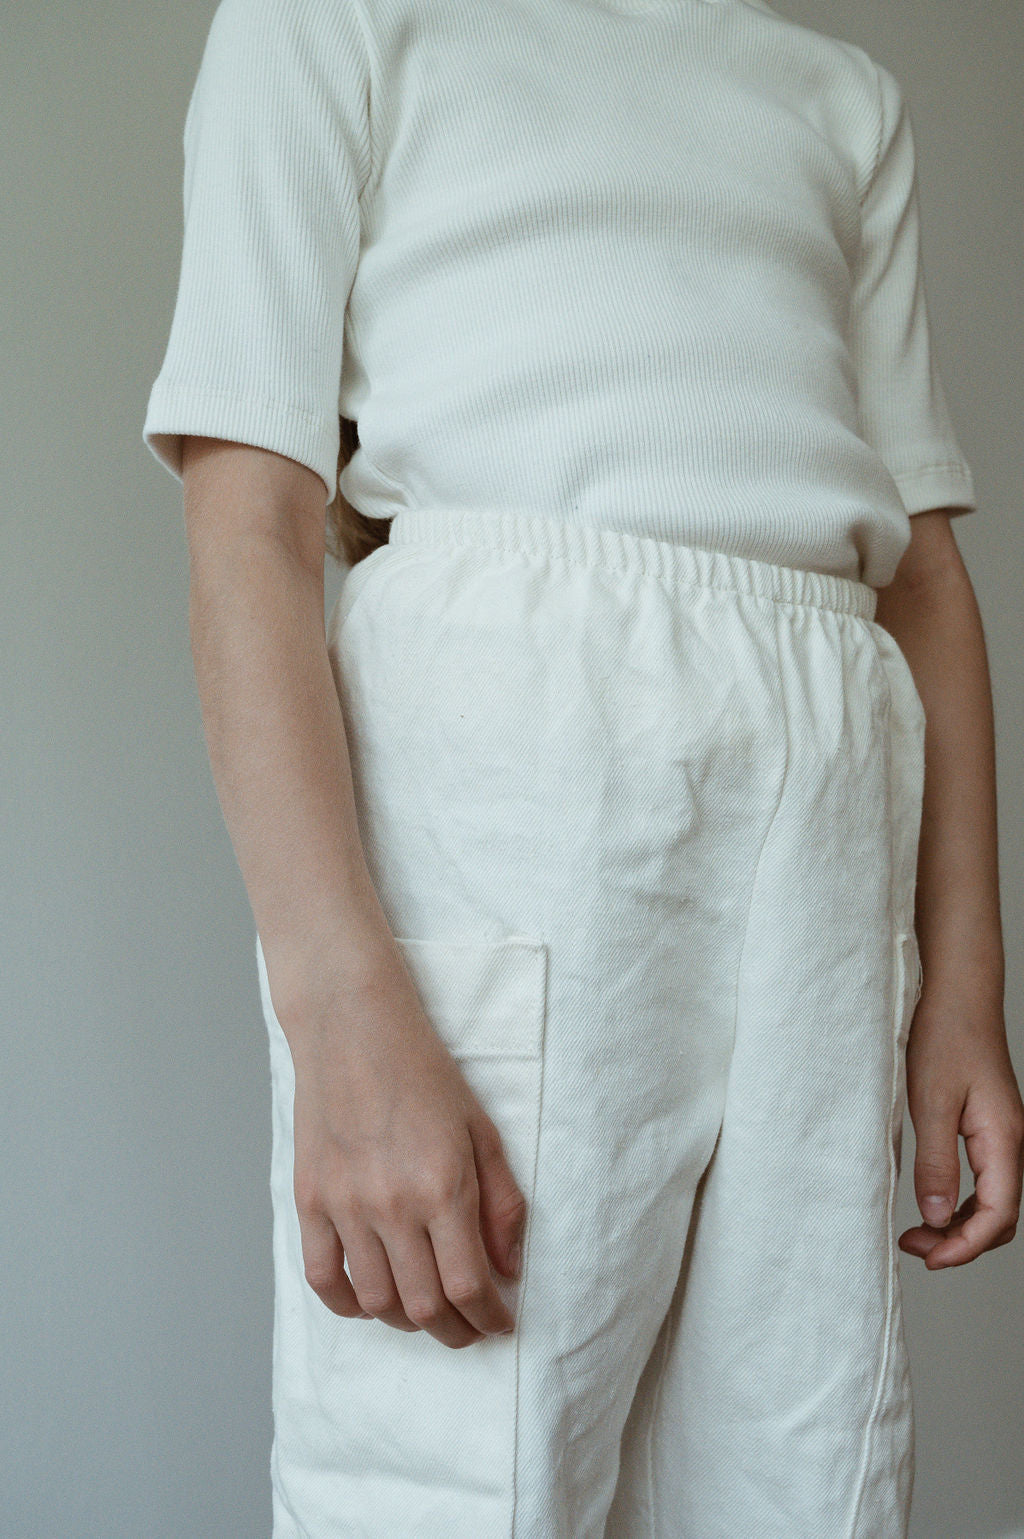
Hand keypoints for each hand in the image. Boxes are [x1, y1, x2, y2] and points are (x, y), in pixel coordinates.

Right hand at [278, 942, 527, 1347]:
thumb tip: (507, 1269)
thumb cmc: (424, 1071)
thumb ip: (501, 1203)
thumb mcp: (481, 1129)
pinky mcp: (309, 1199)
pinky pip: (322, 1278)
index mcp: (443, 1186)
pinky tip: (370, 1302)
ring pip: (376, 1301)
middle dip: (456, 1331)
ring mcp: (345, 1205)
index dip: (489, 1318)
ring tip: (428, 1314)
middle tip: (471, 1329)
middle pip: (424, 1306)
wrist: (353, 1028)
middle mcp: (392, 1205)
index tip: (500, 1323)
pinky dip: (347, 1305)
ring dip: (407, 1322)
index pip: (469, 1286)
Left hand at [899, 980, 1023, 1267]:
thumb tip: (935, 1217)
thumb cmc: (945, 1036)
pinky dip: (960, 1201)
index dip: (965, 1247)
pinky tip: (932, 1201)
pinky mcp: (988, 1126)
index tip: (930, 1259)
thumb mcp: (931, 1101)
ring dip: (960, 1225)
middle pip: (1000, 1217)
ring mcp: (1002, 1135)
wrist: (958, 993)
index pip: (997, 1215)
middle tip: (915, 1247)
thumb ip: (935, 1162)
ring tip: (917, 1232)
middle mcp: (1011, 1142)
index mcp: (1003, 1140)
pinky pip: (984, 1179)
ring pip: (993, 1201)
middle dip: (962, 1243)